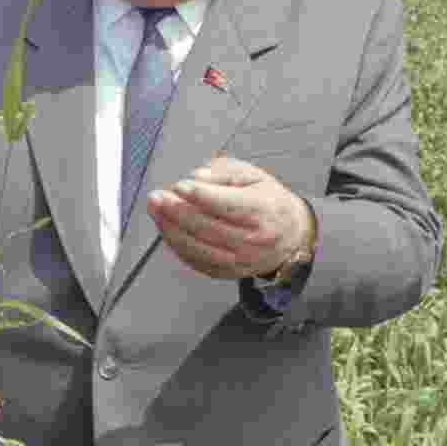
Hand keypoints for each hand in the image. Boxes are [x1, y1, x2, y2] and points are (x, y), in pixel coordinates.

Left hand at [147, 154, 314, 281]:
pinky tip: (165, 228)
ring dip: (171, 229)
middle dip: (177, 212)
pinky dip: (177, 244)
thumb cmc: (267, 200)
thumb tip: (195, 178)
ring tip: (155, 210)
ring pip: (198, 247)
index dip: (202, 196)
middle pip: (208, 227)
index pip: (229, 205)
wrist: (290, 236)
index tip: (179, 186)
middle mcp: (253, 240)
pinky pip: (196, 261)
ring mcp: (240, 261)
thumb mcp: (253, 175)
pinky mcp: (228, 273)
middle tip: (156, 197)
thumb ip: (223, 172)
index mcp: (264, 211)